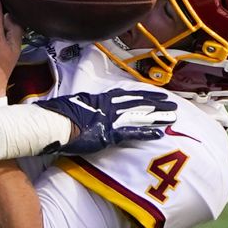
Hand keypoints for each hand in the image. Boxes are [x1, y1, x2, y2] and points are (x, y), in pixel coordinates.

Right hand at [34, 89, 176, 154]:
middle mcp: (109, 106)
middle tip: (172, 102)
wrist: (54, 123)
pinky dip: (146, 133)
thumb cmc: (58, 114)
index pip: (126, 95)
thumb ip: (82, 104)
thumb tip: (82, 105)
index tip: (155, 93)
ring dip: (157, 115)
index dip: (142, 94)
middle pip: (137, 102)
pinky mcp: (110, 134)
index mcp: (100, 98)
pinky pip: (132, 133)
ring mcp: (111, 119)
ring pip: (140, 115)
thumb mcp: (71, 104)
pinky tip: (160, 133)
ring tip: (173, 115)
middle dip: (156, 102)